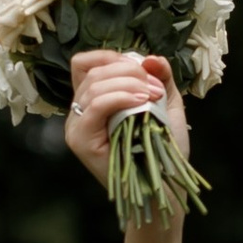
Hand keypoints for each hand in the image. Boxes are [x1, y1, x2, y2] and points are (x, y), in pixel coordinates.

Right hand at [67, 49, 190, 199]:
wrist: (163, 185)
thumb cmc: (163, 148)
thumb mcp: (165, 104)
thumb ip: (161, 78)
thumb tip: (152, 57)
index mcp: (93, 100)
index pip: (86, 64)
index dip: (112, 57)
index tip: (143, 68)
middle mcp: (79, 112)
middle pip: (92, 72)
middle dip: (129, 71)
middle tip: (156, 87)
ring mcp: (76, 126)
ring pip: (94, 86)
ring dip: (129, 83)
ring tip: (153, 95)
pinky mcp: (80, 140)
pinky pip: (95, 106)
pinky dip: (119, 96)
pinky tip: (141, 101)